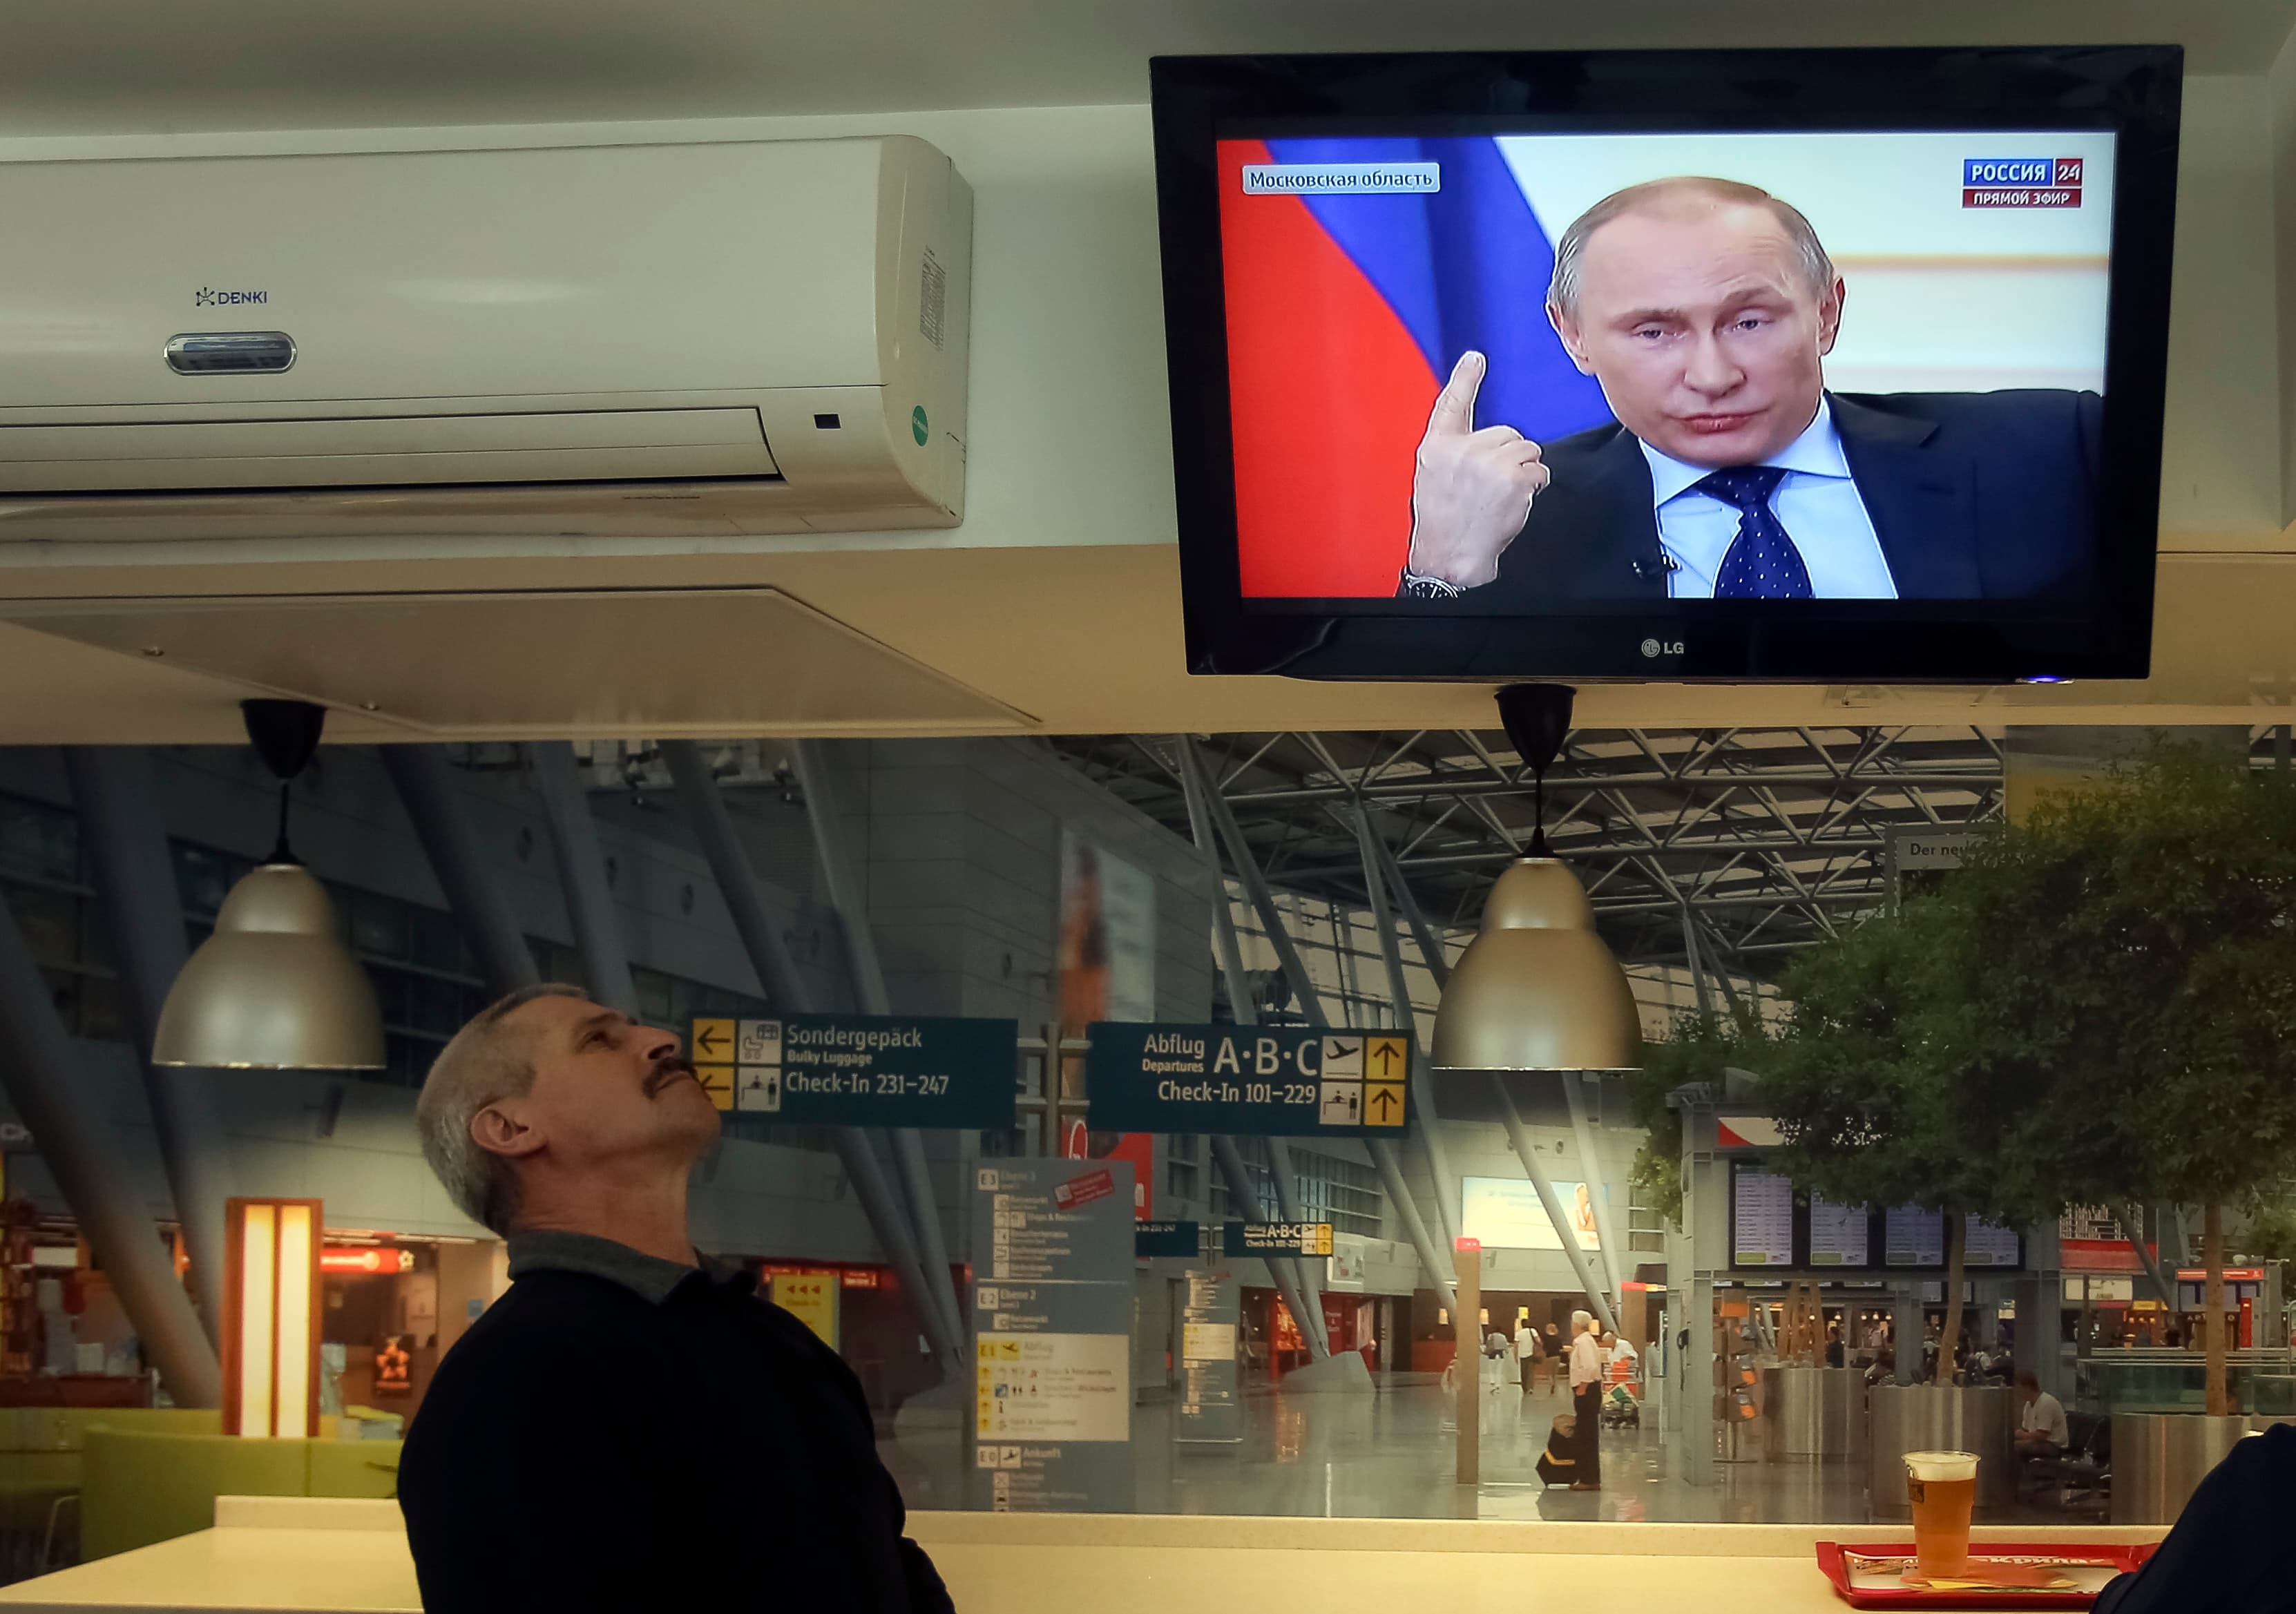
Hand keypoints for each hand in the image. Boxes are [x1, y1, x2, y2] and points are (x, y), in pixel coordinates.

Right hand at [1406, 351, 1549, 588]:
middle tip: (1490, 485)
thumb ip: (1453, 449)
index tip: (1475, 358)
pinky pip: (1538, 470)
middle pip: (1506, 433)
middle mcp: (1462, 450)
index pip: (1451, 404)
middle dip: (1507, 456)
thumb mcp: (1433, 476)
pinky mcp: (1513, 478)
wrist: (1451, 555)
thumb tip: (1478, 438)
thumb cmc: (1444, 520)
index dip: (1465, 379)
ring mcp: (1489, 463)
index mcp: (1437, 447)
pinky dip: (1533, 486)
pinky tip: (1512, 502)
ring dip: (1522, 471)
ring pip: (1526, 450)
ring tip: (1500, 495)